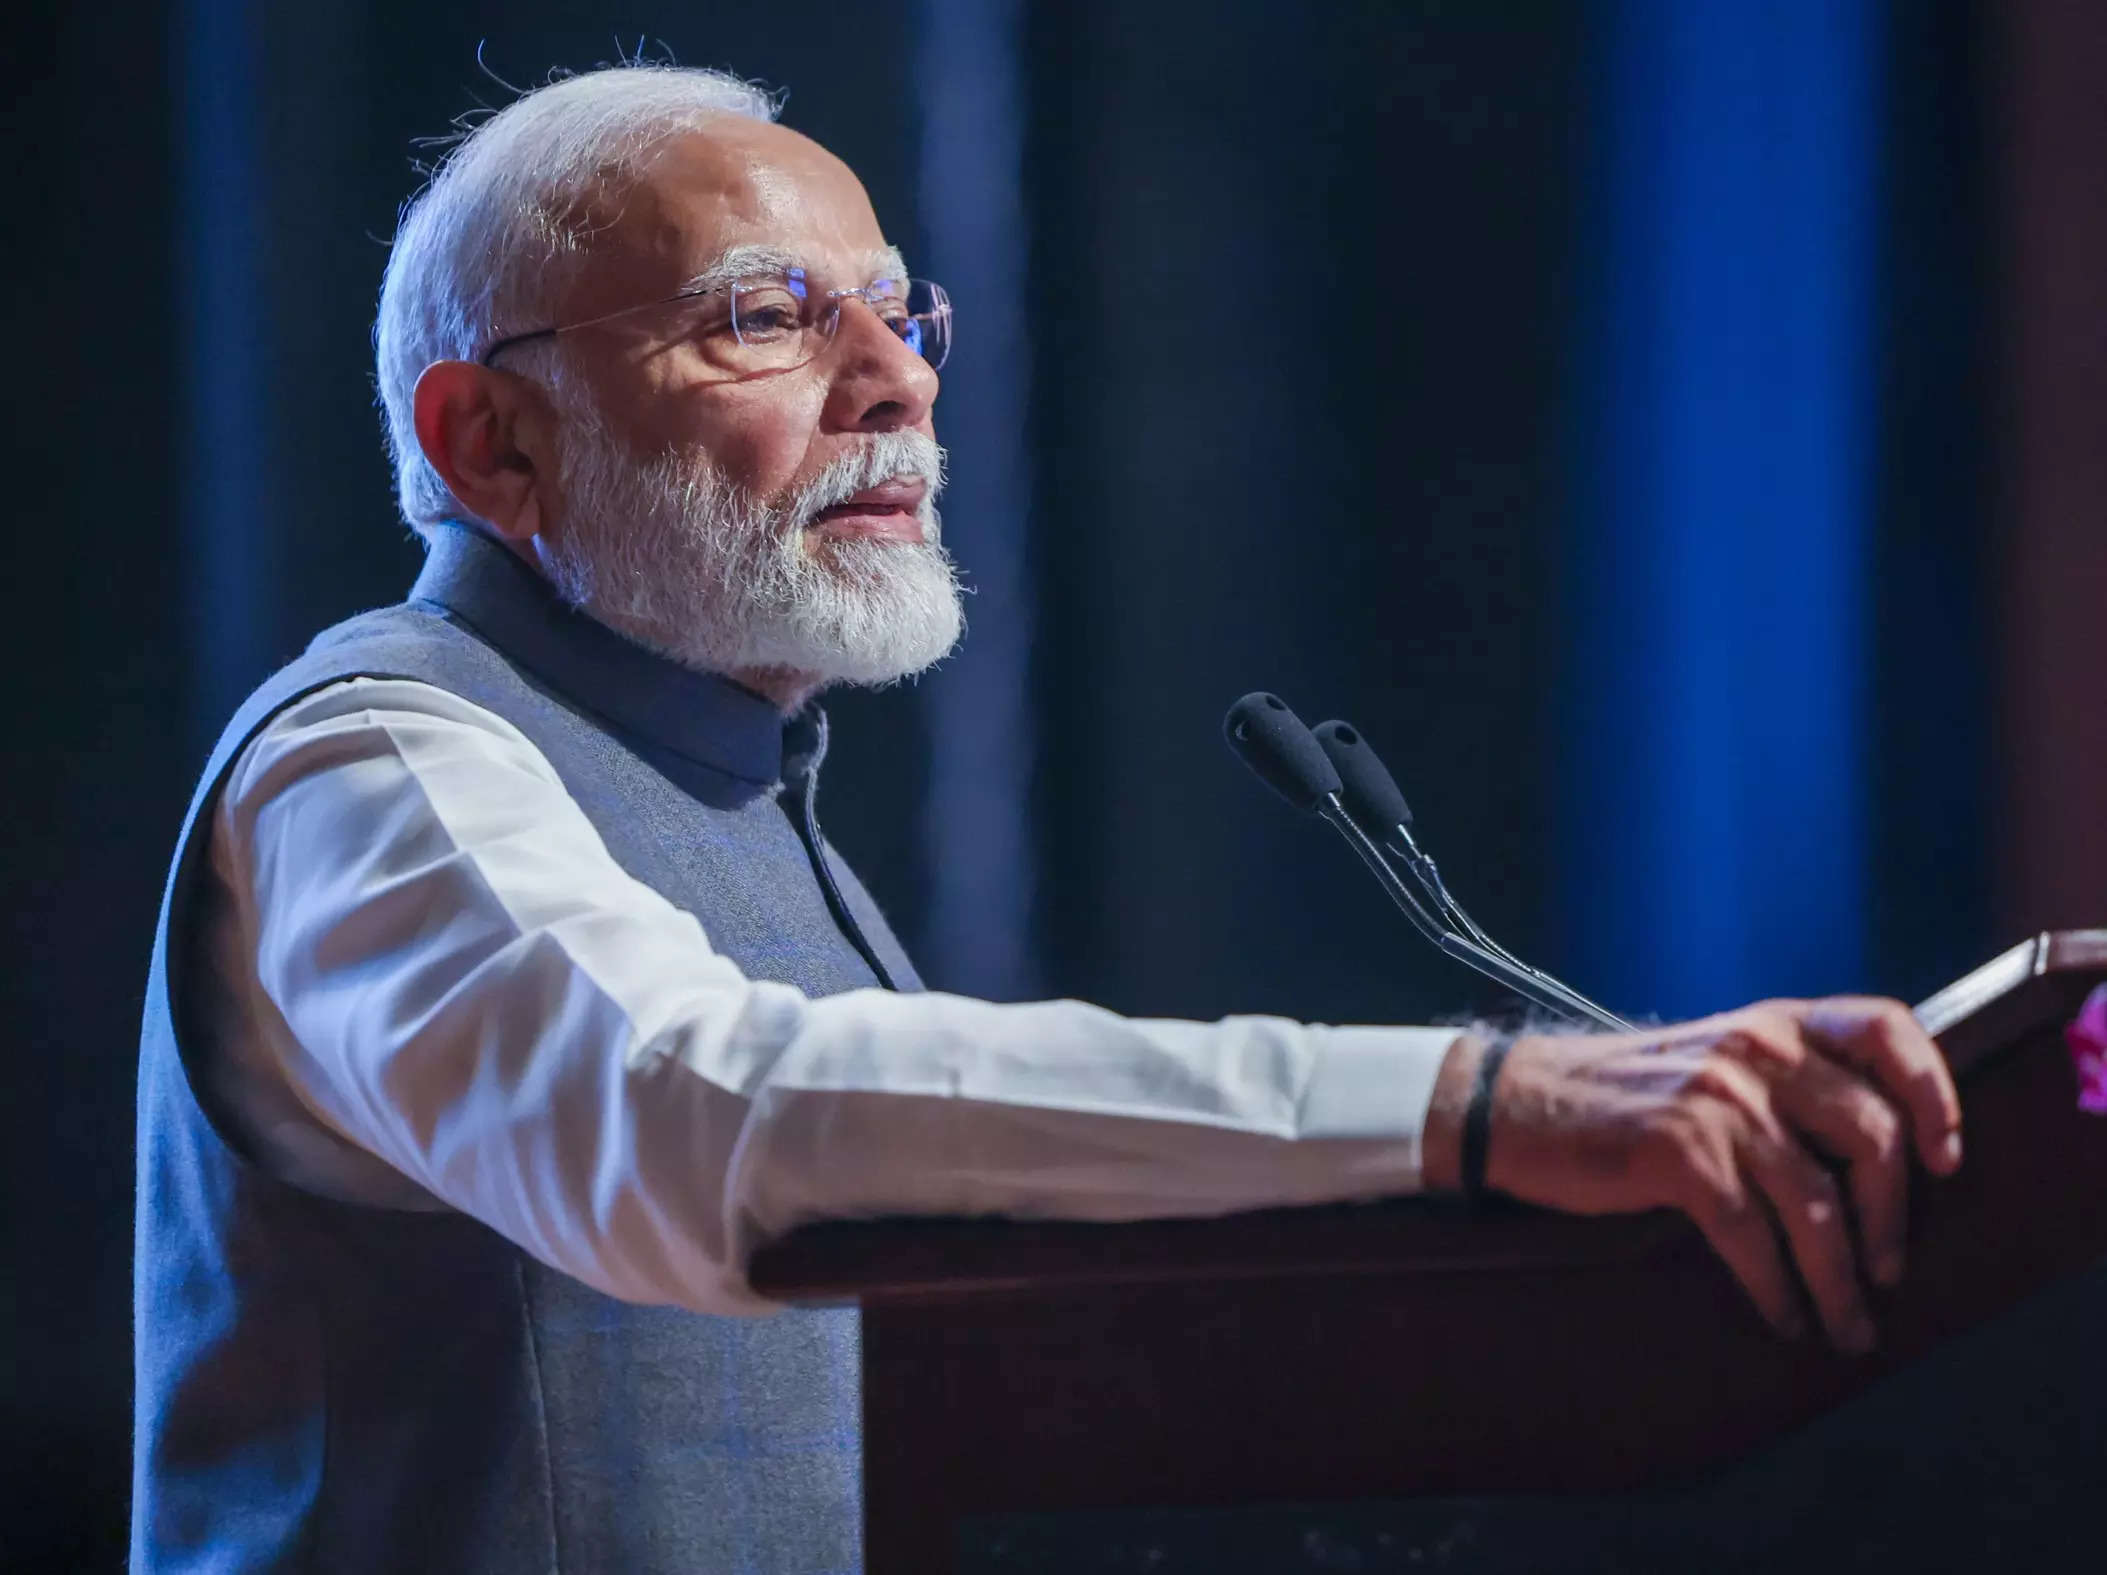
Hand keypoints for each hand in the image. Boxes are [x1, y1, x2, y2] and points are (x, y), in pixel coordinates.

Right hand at [1432, 998, 1963, 1351]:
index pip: (1885, 1028)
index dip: (1933, 1091)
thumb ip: (1785, 1078)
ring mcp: (1718, 1102)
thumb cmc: (1622, 1096)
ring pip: (1818, 1204)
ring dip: (1840, 1280)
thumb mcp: (1713, 1058)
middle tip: (1889, 1270)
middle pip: (1871, 1136)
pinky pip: (1755, 1238)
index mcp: (1772, 1022)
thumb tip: (1875, 1152)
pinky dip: (1779, 1290)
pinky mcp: (1679, 1155)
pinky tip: (1783, 1316)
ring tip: (1846, 1324)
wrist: (1519, 1104)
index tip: (1944, 1157)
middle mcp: (1755, 1050)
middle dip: (1891, 1220)